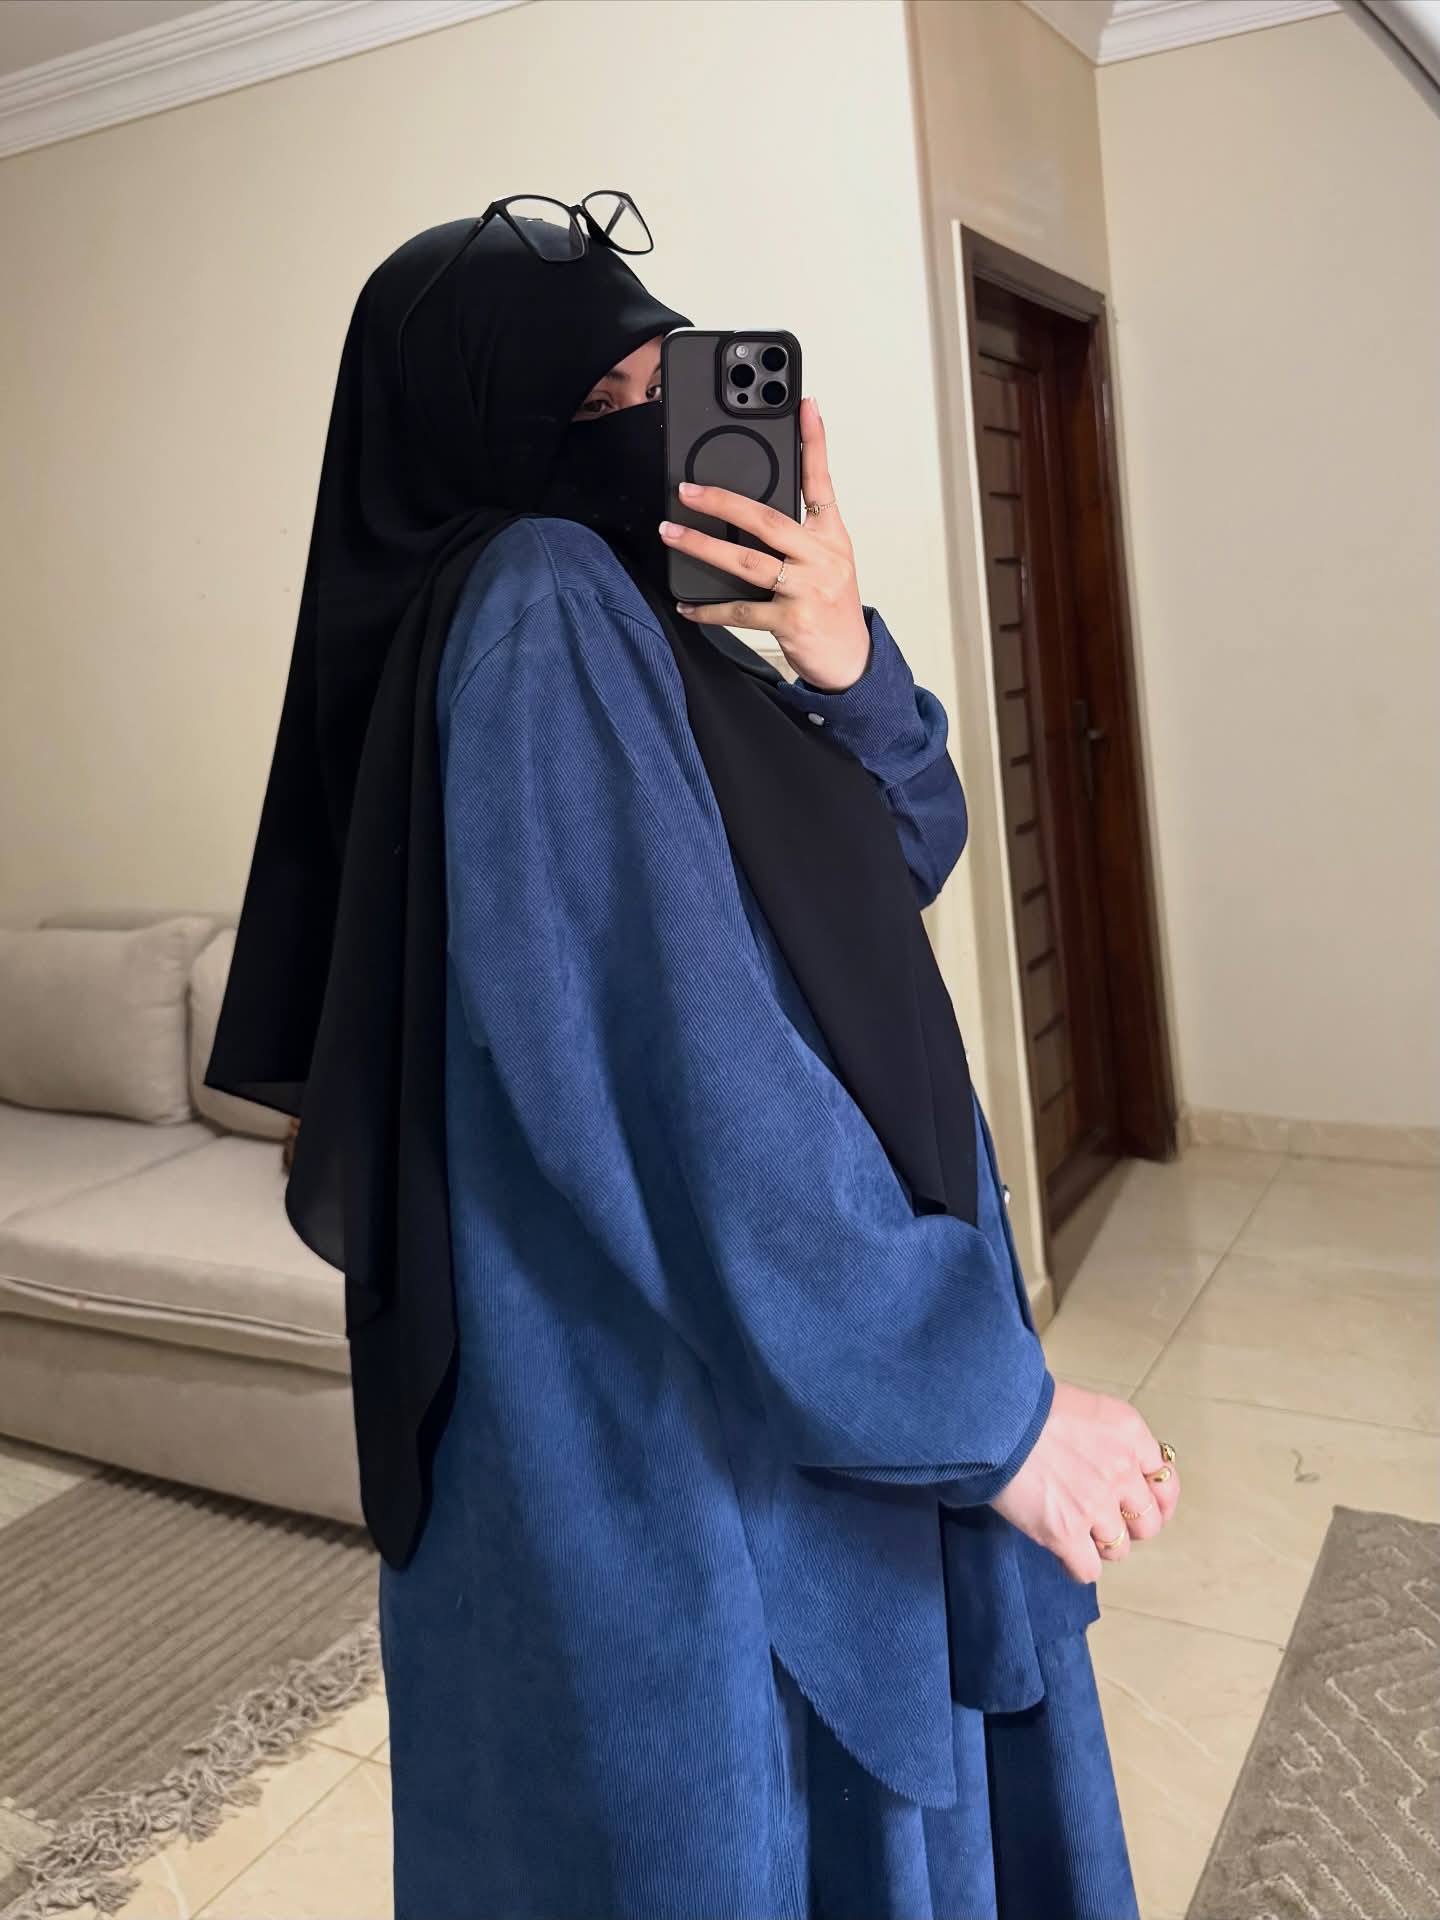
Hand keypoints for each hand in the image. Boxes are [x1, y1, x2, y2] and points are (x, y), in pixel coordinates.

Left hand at [658, 397, 870, 690]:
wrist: (851, 659)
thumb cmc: (832, 606)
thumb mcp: (827, 561)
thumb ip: (797, 535)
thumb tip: (745, 511)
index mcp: (832, 536)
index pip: (822, 481)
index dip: (815, 441)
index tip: (805, 404)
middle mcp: (822, 557)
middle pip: (768, 519)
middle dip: (723, 501)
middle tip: (687, 490)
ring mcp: (807, 589)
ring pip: (747, 561)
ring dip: (704, 547)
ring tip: (672, 534)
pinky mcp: (791, 621)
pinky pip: (741, 610)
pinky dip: (710, 608)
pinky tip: (688, 604)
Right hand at [989, 1381, 1180, 1584]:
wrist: (991, 1418)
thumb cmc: (1026, 1405)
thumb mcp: (1084, 1406)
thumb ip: (1108, 1438)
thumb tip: (1111, 1464)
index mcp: (1129, 1433)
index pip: (1165, 1479)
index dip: (1155, 1498)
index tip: (1139, 1504)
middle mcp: (1121, 1470)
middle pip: (1148, 1522)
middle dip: (1128, 1525)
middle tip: (1102, 1520)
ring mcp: (1096, 1506)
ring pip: (1119, 1550)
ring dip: (1099, 1545)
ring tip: (1074, 1529)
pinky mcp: (1065, 1533)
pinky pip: (1087, 1570)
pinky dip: (1075, 1564)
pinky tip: (1061, 1549)